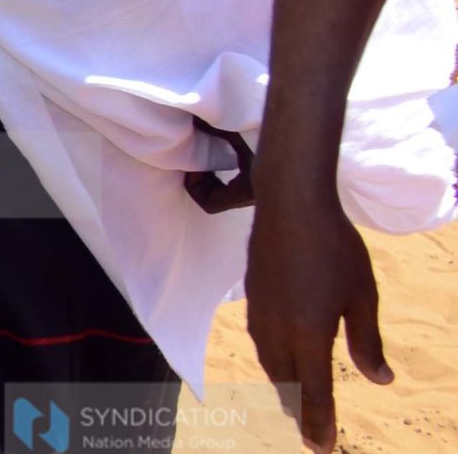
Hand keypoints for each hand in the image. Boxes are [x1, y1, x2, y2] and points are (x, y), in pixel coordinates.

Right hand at [248, 190, 389, 451]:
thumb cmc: (336, 248)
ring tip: (293, 390)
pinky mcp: (252, 294)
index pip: (313, 390)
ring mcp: (260, 310)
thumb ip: (367, 341)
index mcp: (309, 333)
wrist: (291, 203)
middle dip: (296, 403)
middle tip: (310, 424)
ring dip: (282, 378)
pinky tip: (279, 347)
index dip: (318, 422)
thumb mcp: (364, 296)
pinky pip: (260, 336)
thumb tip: (380, 379)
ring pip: (269, 359)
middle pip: (285, 379)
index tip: (319, 448)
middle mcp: (278, 328)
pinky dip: (272, 353)